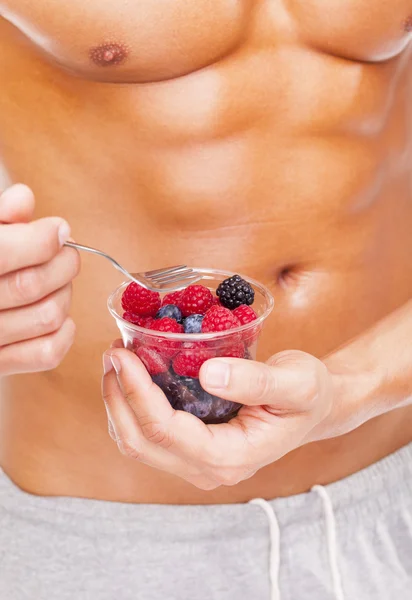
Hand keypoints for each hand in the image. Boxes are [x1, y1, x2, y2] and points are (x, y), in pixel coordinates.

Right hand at [0, 184, 79, 374]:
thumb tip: (24, 199)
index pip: (5, 252)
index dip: (43, 237)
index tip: (59, 229)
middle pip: (33, 284)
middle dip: (63, 263)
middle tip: (66, 254)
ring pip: (48, 316)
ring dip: (64, 294)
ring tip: (57, 282)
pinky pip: (48, 353)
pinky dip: (65, 332)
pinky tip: (57, 314)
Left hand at [102, 344, 342, 489]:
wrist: (315, 407)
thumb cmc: (309, 394)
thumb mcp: (296, 382)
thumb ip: (256, 380)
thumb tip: (207, 373)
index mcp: (231, 457)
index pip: (166, 431)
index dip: (136, 393)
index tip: (122, 355)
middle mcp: (209, 469)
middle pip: (142, 443)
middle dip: (118, 397)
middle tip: (113, 353)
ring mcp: (198, 464)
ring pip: (139, 444)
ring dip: (119, 403)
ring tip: (116, 360)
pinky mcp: (193, 451)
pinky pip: (149, 437)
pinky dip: (132, 407)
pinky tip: (133, 376)